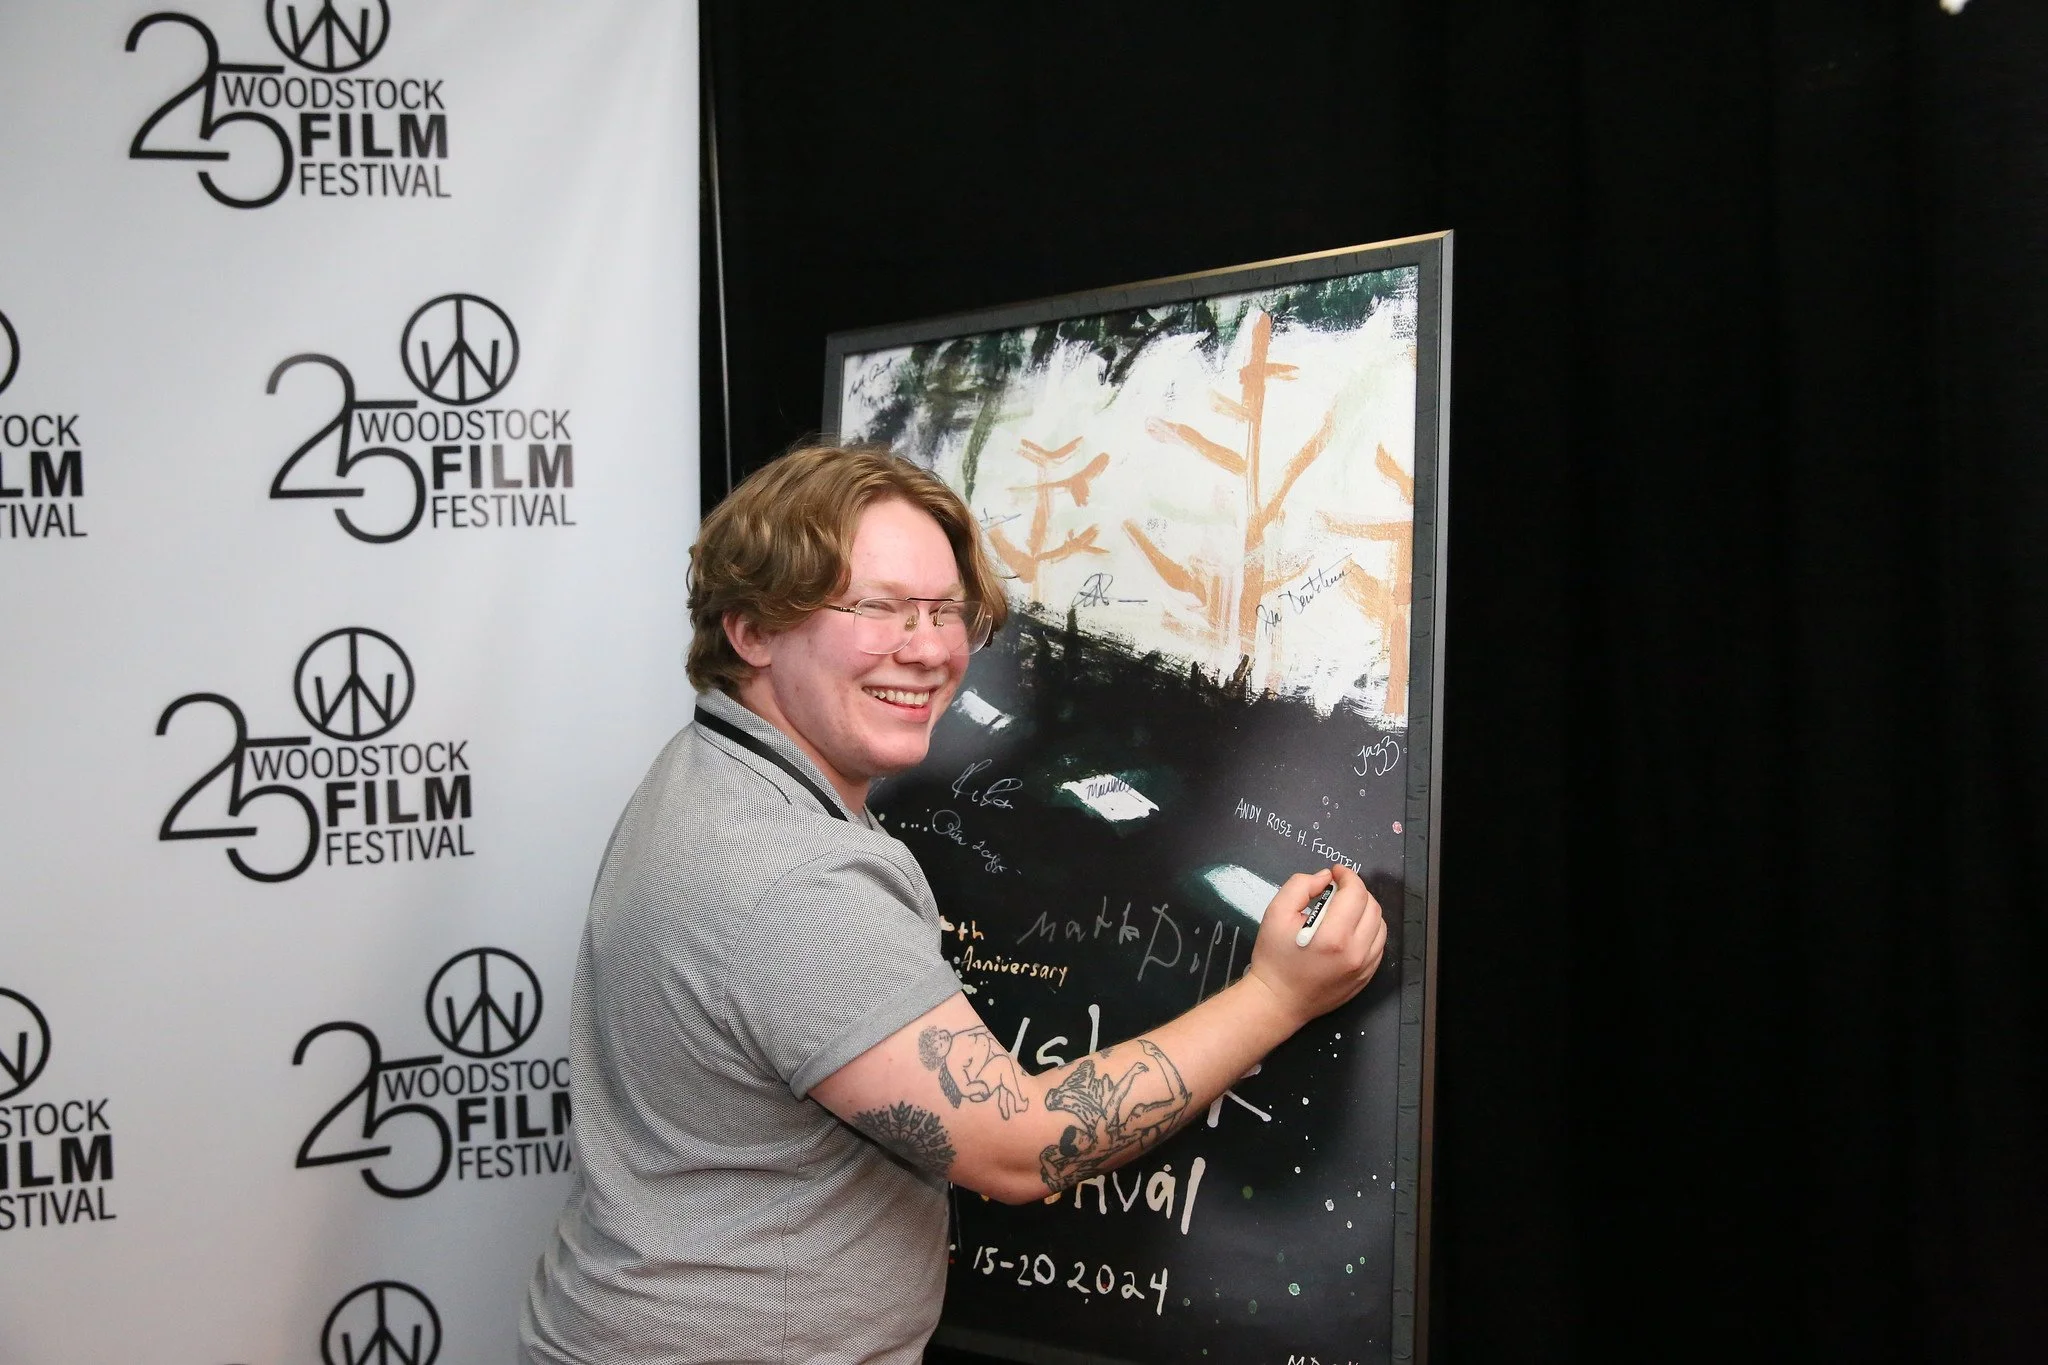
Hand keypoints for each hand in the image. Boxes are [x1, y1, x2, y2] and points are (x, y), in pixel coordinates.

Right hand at [1242, 866, 1386, 1028]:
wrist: (1278, 1001)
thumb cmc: (1274, 958)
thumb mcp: (1275, 913)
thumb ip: (1299, 886)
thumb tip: (1325, 877)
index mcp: (1333, 936)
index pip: (1356, 893)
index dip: (1347, 876)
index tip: (1336, 873)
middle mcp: (1356, 952)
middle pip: (1372, 906)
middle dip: (1356, 891)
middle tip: (1337, 890)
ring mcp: (1364, 967)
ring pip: (1380, 925)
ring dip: (1365, 910)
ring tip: (1345, 910)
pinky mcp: (1366, 977)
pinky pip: (1378, 945)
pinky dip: (1368, 930)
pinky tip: (1349, 931)